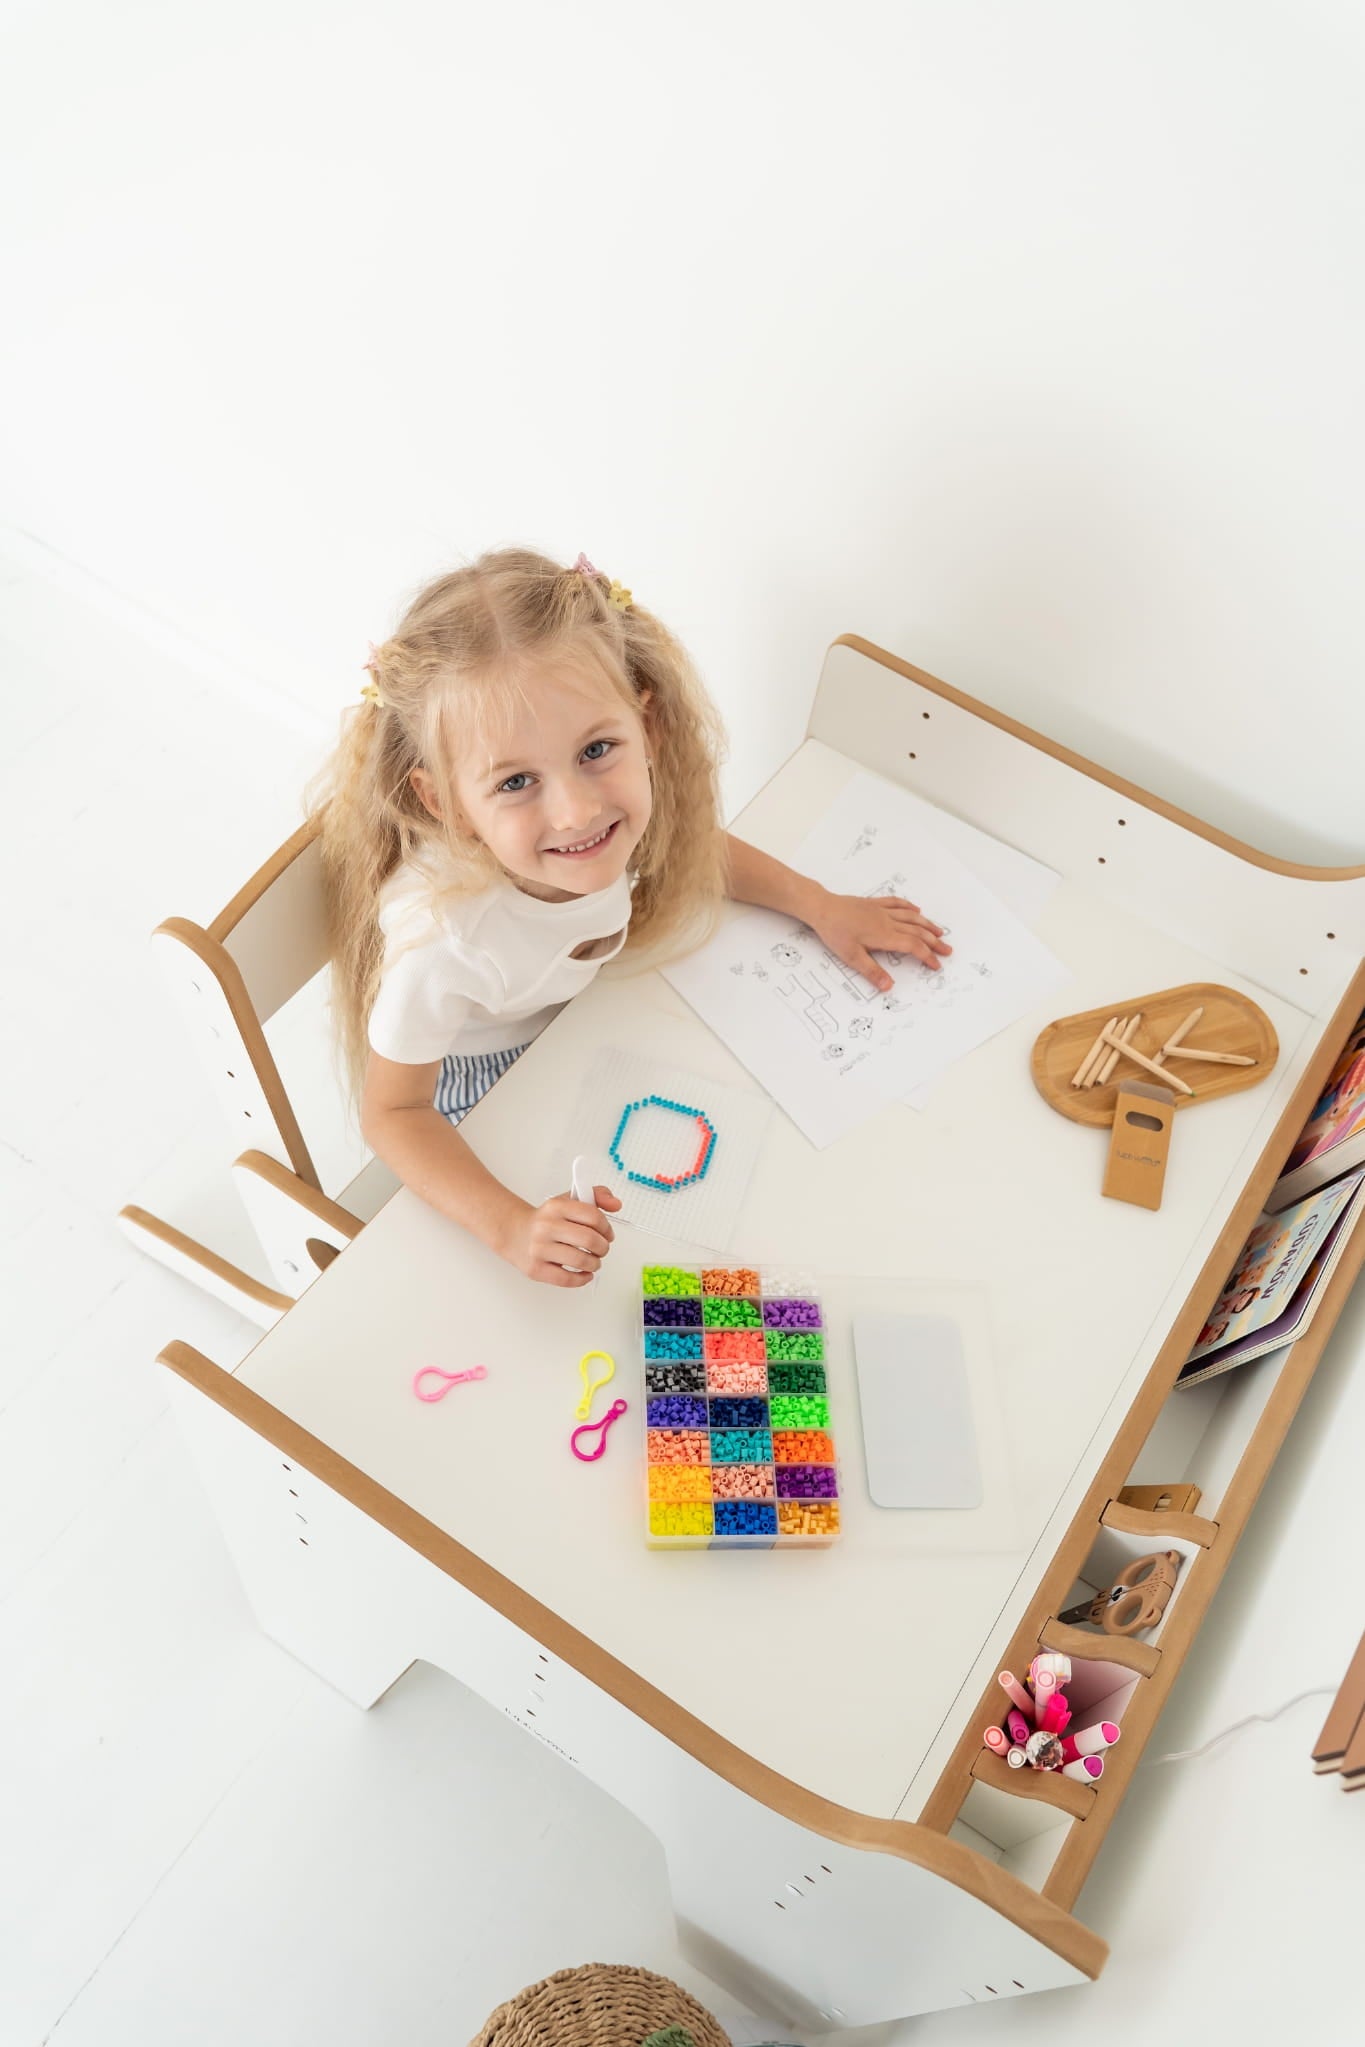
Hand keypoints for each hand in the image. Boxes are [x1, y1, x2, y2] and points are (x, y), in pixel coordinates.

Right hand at [499, 1184, 622, 1286]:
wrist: (515, 1233)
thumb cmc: (547, 1220)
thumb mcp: (569, 1201)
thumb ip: (596, 1197)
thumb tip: (616, 1204)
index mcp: (556, 1207)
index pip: (593, 1216)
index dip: (607, 1227)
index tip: (608, 1234)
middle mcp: (546, 1226)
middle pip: (589, 1240)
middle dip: (603, 1248)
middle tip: (602, 1249)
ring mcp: (539, 1249)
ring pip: (581, 1261)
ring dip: (595, 1264)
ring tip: (594, 1261)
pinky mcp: (536, 1269)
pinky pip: (567, 1279)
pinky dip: (582, 1279)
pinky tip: (585, 1273)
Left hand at [808, 888, 951, 993]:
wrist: (822, 908)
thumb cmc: (835, 932)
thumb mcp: (851, 957)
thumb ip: (872, 971)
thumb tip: (888, 986)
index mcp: (884, 936)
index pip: (913, 946)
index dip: (927, 956)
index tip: (936, 965)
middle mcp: (887, 921)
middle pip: (917, 931)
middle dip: (934, 942)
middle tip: (947, 950)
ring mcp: (882, 911)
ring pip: (911, 917)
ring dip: (928, 925)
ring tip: (940, 932)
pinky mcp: (874, 903)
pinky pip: (897, 903)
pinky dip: (910, 907)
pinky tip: (917, 910)